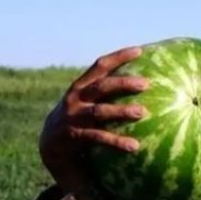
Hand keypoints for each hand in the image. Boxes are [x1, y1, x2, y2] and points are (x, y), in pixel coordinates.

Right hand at [38, 46, 149, 199]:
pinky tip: (134, 146)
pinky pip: (98, 138)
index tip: (139, 51)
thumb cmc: (81, 123)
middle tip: (146, 84)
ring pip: (99, 111)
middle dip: (122, 83)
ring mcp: (73, 117)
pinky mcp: (73, 136)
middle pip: (100, 87)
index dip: (118, 57)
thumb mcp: (89, 106)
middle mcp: (75, 99)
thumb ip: (108, 97)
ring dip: (121, 111)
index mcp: (81, 87)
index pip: (100, 67)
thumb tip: (149, 91)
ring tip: (143, 112)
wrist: (51, 148)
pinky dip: (116, 141)